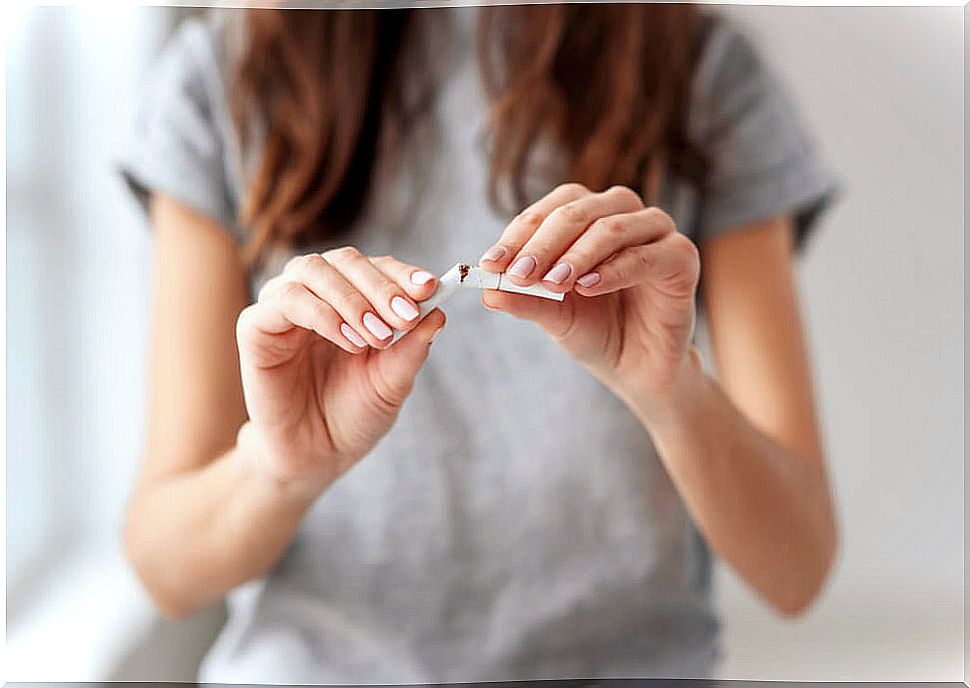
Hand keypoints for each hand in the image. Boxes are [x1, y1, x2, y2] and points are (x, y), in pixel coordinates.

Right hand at [235, 249, 444, 493]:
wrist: (317, 457)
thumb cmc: (354, 415)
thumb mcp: (393, 381)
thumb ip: (412, 347)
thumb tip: (438, 310)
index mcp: (351, 299)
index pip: (376, 268)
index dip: (402, 274)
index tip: (430, 289)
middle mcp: (315, 293)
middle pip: (345, 260)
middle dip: (381, 286)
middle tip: (405, 317)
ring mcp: (283, 307)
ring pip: (312, 270)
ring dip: (352, 299)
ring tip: (377, 336)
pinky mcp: (255, 327)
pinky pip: (285, 300)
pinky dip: (322, 314)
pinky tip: (349, 341)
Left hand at [478, 183, 699, 402]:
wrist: (637, 368)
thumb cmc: (595, 330)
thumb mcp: (553, 316)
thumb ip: (524, 300)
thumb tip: (487, 291)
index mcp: (588, 215)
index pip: (551, 209)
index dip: (519, 234)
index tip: (491, 264)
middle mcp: (622, 214)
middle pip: (578, 211)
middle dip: (543, 243)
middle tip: (519, 274)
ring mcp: (656, 232)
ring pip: (612, 227)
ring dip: (577, 255)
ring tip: (552, 283)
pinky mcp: (682, 257)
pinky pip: (646, 256)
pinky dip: (614, 270)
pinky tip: (588, 288)